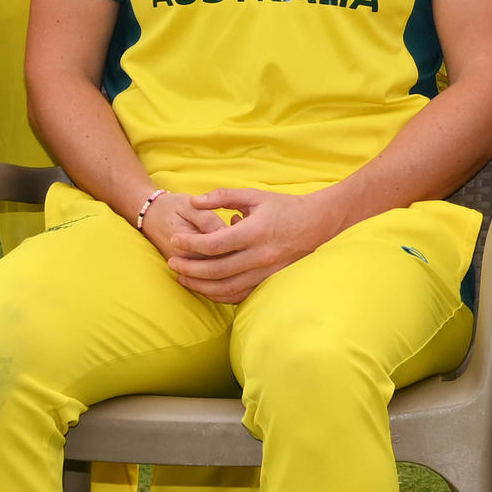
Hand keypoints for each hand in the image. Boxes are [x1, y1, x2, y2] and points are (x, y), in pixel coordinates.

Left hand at [149, 183, 347, 302]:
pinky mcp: (271, 282)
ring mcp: (267, 272)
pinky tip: (207, 288)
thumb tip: (195, 201)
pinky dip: (220, 295)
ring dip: (201, 286)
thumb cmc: (285, 207)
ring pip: (226, 288)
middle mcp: (261, 255)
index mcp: (255, 231)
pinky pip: (241, 295)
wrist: (319, 224)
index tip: (175, 241)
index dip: (190, 244)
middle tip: (172, 264)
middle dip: (189, 269)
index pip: (214, 244)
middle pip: (216, 270)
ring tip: (183, 279)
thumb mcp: (255, 195)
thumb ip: (223, 196)